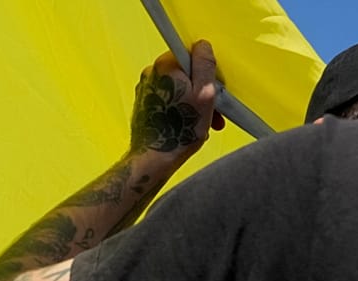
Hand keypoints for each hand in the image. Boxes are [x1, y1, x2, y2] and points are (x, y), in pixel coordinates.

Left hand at [128, 41, 223, 164]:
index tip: (211, 84)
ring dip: (195, 101)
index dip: (206, 70)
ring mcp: (146, 89)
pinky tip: (190, 123)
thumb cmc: (179, 130)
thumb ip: (204, 64)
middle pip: (186, 72)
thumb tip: (202, 45)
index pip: (192, 53)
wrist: (155, 157)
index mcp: (165, 65)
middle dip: (203, 89)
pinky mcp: (145, 104)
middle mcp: (151, 74)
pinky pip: (170, 99)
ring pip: (180, 87)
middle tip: (212, 107)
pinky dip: (183, 108)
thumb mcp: (204, 92)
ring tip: (204, 120)